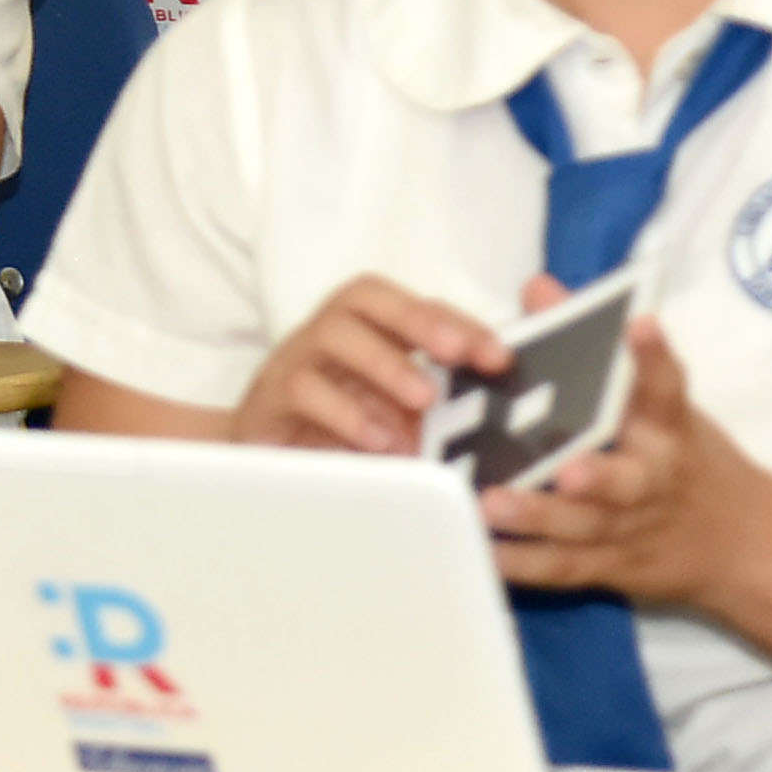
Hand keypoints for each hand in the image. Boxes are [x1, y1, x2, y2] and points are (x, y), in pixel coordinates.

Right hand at [230, 271, 509, 456]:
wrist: (273, 474)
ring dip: (383, 362)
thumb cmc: (347, 441)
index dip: (457, 321)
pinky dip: (345, 411)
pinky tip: (377, 440)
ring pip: (331, 332)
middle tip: (456, 353)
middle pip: (364, 296)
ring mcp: (294, 361)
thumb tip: (504, 413)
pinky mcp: (267, 398)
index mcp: (369, 333)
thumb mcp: (405, 422)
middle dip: (416, 319)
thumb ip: (445, 409)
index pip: (414, 307)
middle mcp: (330, 335)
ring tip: (421, 399)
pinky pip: (302, 388)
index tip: (498, 357)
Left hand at [485, 309, 764, 610]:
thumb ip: (593, 348)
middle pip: (628, 478)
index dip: (653, 358)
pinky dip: (523, 564)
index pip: (667, 388)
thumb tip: (538, 287)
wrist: (746, 545)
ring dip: (540, 519)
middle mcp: (652, 479)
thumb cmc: (686, 457)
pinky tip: (483, 554)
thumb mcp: (657, 403)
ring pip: (586, 527)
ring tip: (492, 505)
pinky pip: (562, 568)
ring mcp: (630, 528)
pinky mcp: (609, 566)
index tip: (638, 325)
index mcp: (668, 430)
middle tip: (565, 469)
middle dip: (598, 476)